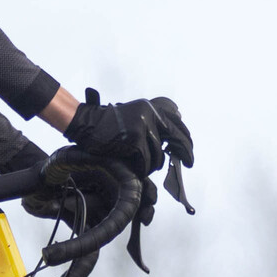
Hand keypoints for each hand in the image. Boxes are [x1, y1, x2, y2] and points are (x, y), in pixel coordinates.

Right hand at [64, 89, 194, 180]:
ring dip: (153, 164)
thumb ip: (153, 123)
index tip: (189, 152)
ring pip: (159, 155)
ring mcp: (143, 126)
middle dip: (185, 153)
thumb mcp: (135, 115)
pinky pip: (146, 161)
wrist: (87, 123)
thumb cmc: (108, 124)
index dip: (186, 140)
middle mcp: (150, 114)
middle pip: (176, 138)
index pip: (178, 124)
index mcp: (152, 108)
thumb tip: (172, 140)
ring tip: (144, 165)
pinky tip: (135, 167)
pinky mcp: (134, 139)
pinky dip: (141, 168)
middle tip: (188, 163)